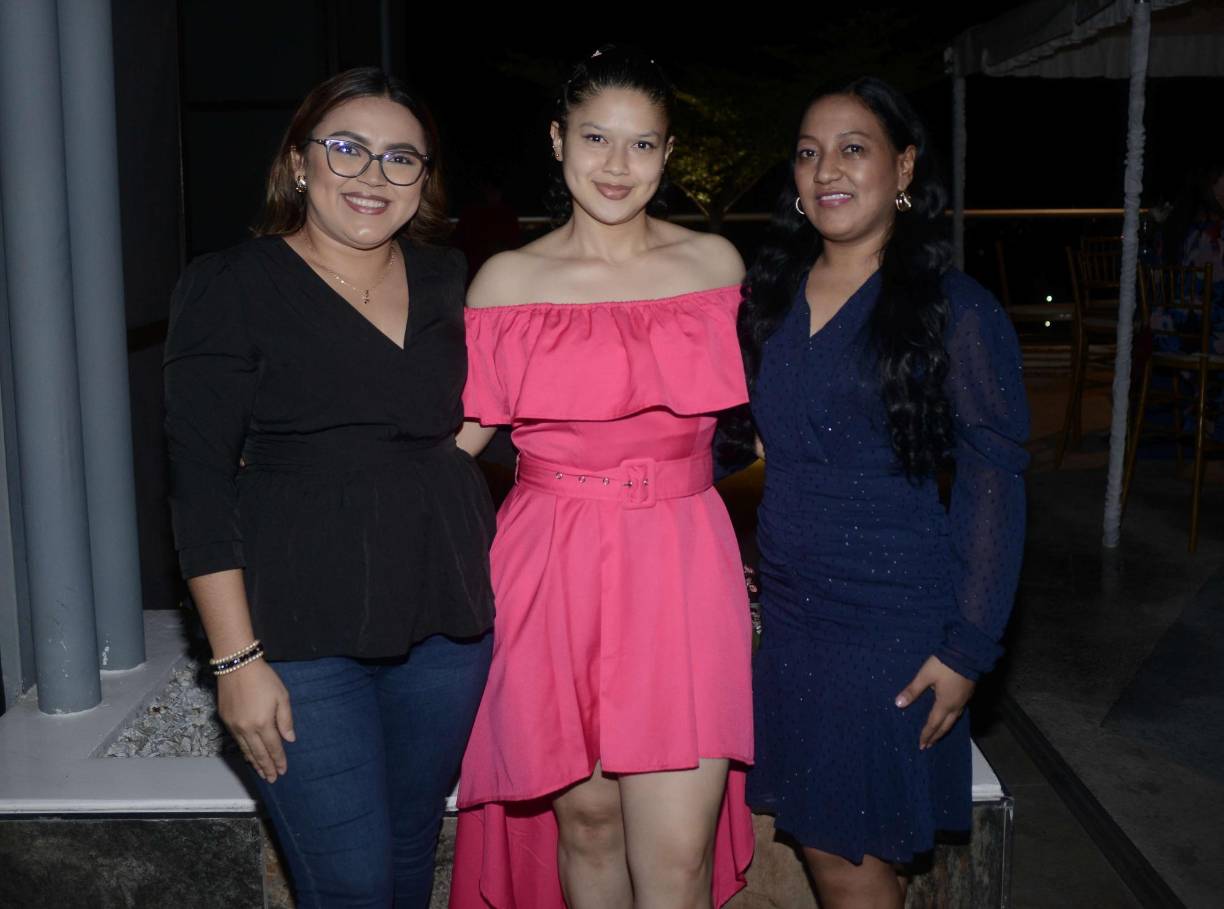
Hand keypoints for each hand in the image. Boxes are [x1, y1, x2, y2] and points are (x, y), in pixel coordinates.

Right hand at [216, 659, 295, 782]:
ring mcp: (234, 726)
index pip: (273, 747)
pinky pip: (237, 742)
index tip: (283, 771)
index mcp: (263, 723)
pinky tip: (248, 755)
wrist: (237, 665)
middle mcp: (247, 728)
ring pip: (246, 750)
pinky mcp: (225, 720)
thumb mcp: (282, 696)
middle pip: (258, 753)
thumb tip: (289, 739)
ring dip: (254, 763)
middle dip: (266, 767)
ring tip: (261, 773)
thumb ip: (286, 720)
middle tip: (272, 779)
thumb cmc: (264, 679)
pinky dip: (244, 751)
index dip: (278, 760)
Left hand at [894, 655, 974, 749]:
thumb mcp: (924, 676)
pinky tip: (949, 717)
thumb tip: (898, 704)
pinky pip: (959, 713)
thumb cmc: (943, 665)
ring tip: (938, 735)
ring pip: (953, 720)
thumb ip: (912, 691)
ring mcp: (963, 701)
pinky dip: (951, 720)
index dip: (926, 734)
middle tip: (928, 745)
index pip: (933, 724)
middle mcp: (955, 706)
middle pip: (945, 726)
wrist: (967, 654)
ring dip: (944, 729)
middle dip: (936, 736)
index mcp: (944, 704)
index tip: (921, 745)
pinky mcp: (968, 694)